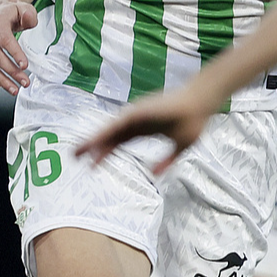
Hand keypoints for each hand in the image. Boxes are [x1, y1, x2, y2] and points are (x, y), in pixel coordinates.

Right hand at [0, 0, 38, 92]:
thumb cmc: (12, 13)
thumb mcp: (24, 8)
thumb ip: (29, 14)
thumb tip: (28, 18)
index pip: (5, 40)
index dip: (15, 54)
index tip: (25, 66)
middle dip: (11, 71)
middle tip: (24, 82)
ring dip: (1, 79)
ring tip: (14, 89)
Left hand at [75, 88, 212, 172]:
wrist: (202, 102)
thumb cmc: (193, 121)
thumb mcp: (180, 147)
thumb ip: (166, 161)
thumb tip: (154, 175)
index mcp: (143, 130)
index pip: (118, 143)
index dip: (104, 153)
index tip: (90, 166)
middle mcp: (135, 122)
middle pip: (109, 136)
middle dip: (92, 147)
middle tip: (73, 157)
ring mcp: (137, 115)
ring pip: (111, 129)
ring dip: (95, 139)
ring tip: (78, 150)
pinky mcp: (141, 110)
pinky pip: (121, 122)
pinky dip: (109, 130)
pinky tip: (97, 139)